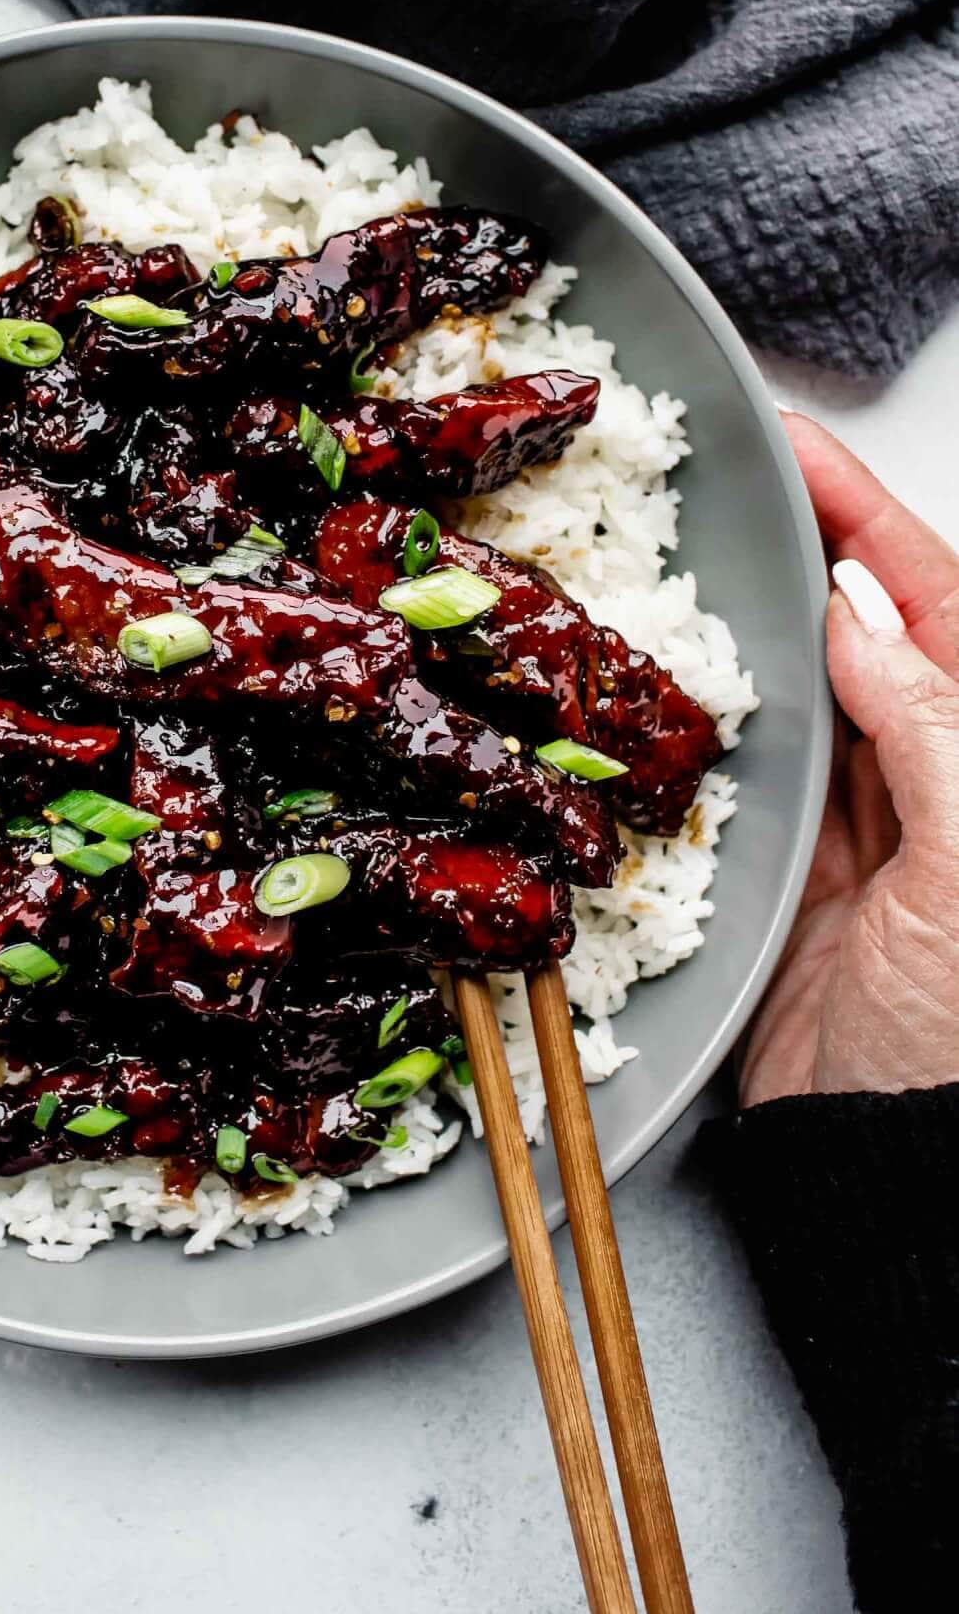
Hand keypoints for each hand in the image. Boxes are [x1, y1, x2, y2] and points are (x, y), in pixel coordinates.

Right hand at [740, 413, 958, 1106]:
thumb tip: (861, 616)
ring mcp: (865, 828)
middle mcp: (936, 777)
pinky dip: (716, 728)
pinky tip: (679, 684)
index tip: (799, 448)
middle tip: (729, 481)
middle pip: (867, 634)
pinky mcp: (795, 878)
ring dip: (753, 632)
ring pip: (805, 696)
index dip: (868, 518)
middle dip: (807, 550)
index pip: (937, 603)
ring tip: (694, 557)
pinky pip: (754, 776)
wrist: (892, 1166)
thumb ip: (928, 730)